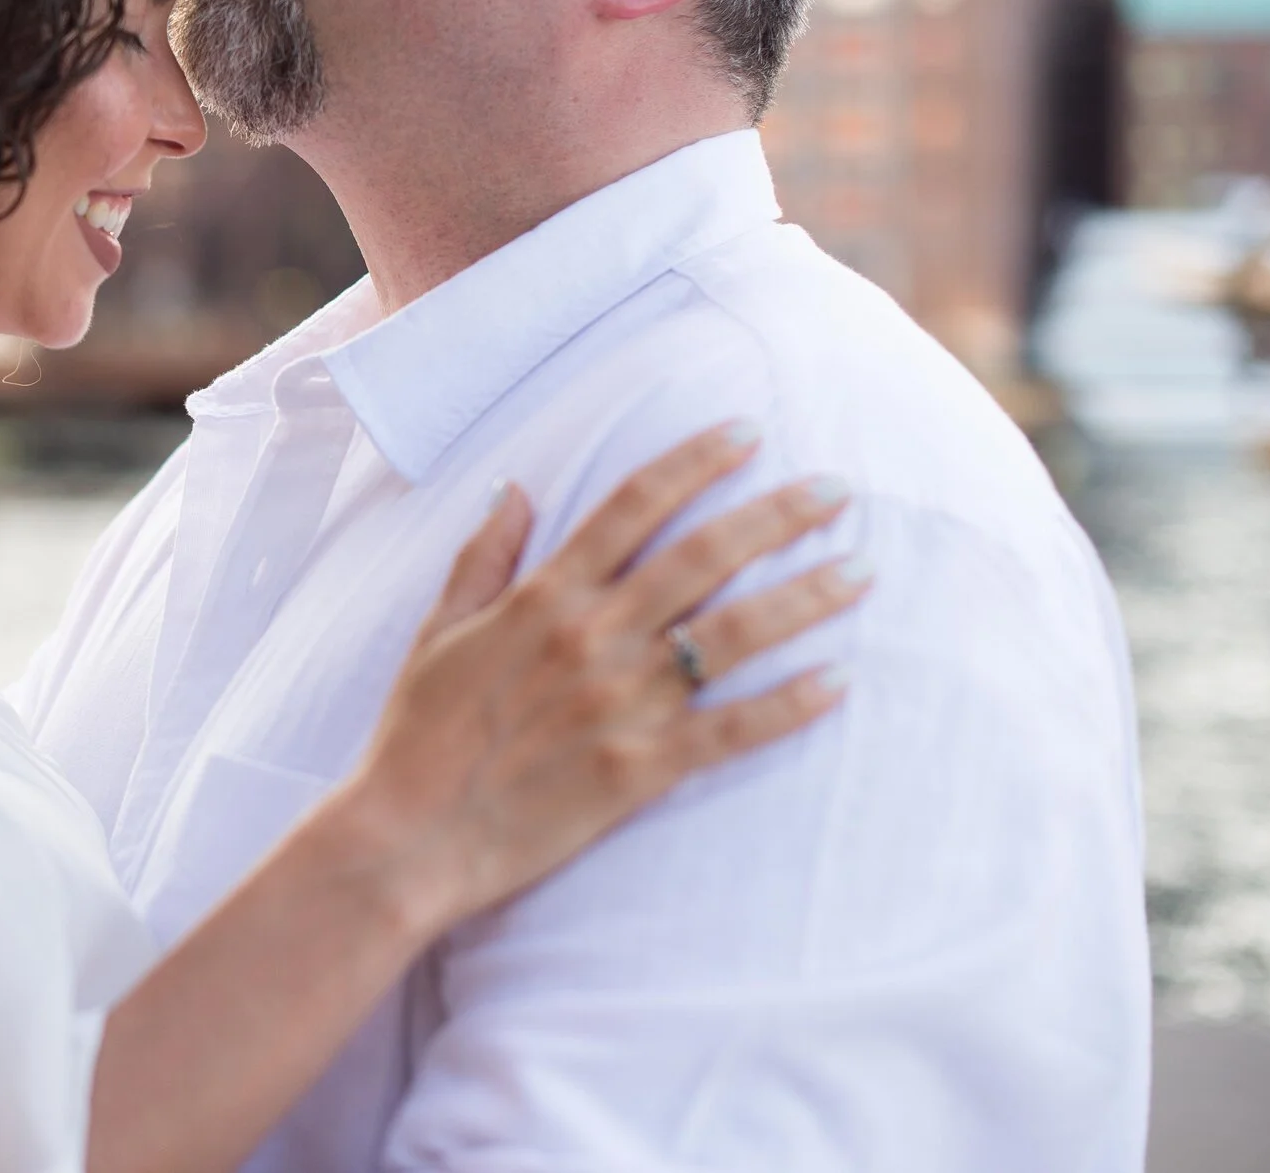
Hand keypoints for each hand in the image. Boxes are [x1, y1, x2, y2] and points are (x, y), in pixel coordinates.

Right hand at [334, 423, 864, 934]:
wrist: (408, 837)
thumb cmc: (416, 734)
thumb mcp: (437, 630)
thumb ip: (483, 556)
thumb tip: (515, 488)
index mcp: (542, 597)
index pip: (632, 505)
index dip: (695, 461)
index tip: (749, 432)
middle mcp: (590, 638)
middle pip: (702, 557)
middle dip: (776, 514)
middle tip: (838, 489)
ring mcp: (620, 705)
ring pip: (732, 636)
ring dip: (804, 599)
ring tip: (861, 572)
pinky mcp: (638, 771)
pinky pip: (730, 733)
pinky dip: (788, 707)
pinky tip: (839, 683)